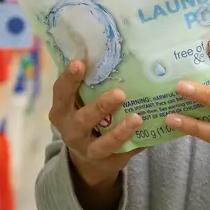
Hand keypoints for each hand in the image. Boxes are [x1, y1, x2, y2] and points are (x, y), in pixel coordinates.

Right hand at [49, 60, 145, 190]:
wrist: (88, 159)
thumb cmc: (85, 116)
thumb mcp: (79, 102)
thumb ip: (88, 83)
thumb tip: (108, 48)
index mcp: (61, 111)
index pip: (61, 93)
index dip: (69, 79)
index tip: (80, 62)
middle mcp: (71, 131)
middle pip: (82, 120)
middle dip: (100, 107)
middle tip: (120, 93)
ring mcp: (88, 149)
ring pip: (103, 144)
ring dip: (120, 131)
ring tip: (137, 118)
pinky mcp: (107, 161)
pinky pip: (122, 153)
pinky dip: (136, 143)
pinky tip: (149, 133)